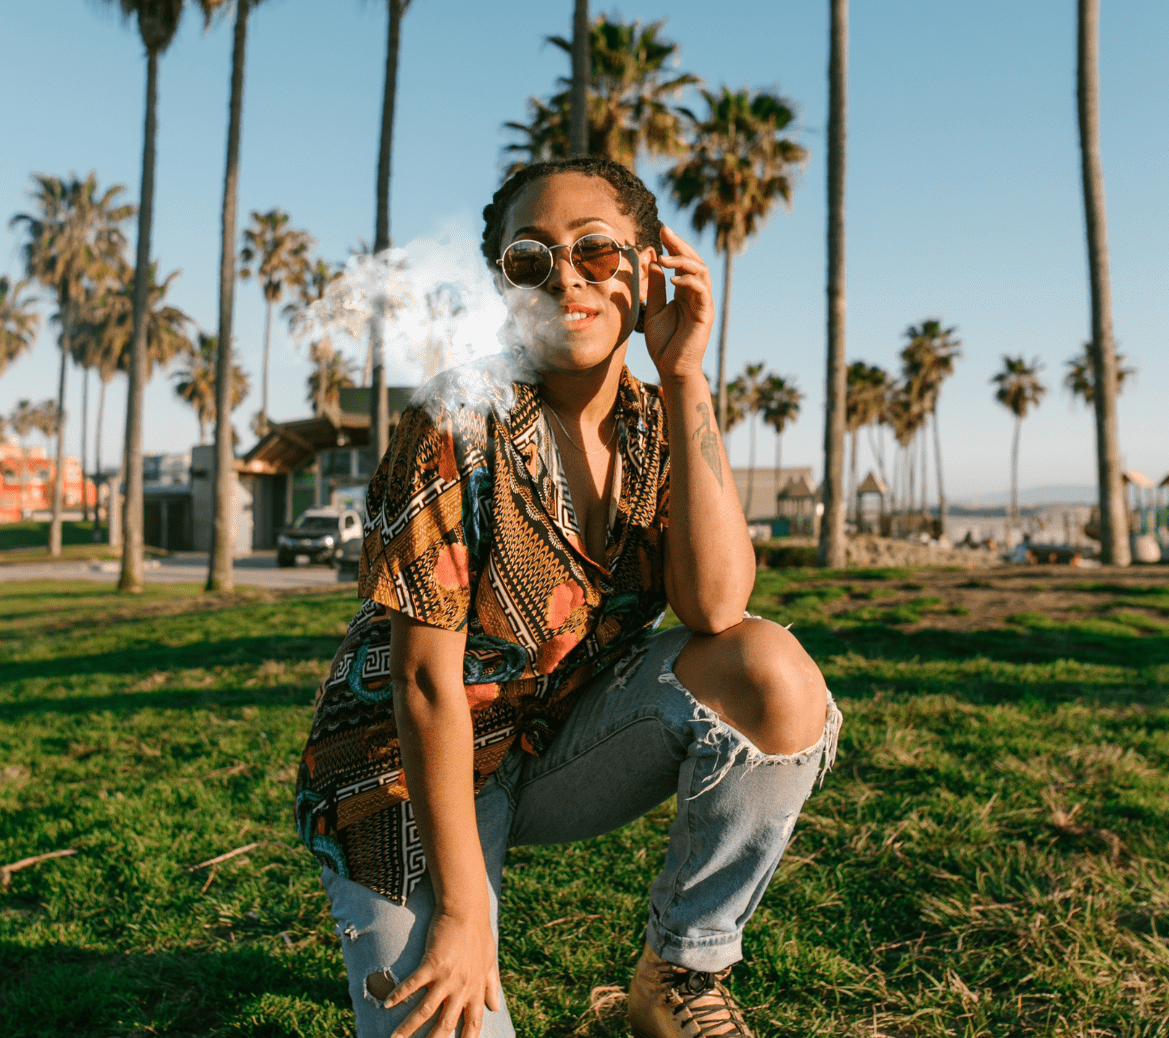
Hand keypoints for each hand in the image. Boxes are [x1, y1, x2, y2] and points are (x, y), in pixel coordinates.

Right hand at [387, 908, 500, 1037]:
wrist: (467, 910)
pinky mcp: (432, 964)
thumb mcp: (490, 962)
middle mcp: (461, 988)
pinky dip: (399, 995)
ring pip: (425, 1011)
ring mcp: (446, 978)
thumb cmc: (479, 934)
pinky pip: (413, 985)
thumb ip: (492, 986)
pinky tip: (387, 1004)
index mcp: (475, 989)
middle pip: (445, 1025)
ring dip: (408, 1028)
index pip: (473, 1023)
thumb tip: (497, 1007)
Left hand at [642, 225, 715, 383]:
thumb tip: (654, 263)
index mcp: (685, 293)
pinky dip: (688, 281)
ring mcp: (703, 304)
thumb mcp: (654, 309)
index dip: (674, 245)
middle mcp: (697, 295)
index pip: (683, 263)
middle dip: (680, 244)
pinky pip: (702, 290)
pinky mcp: (705, 315)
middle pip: (695, 261)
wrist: (671, 369)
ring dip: (683, 260)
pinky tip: (672, 279)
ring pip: (701, 272)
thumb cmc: (664, 343)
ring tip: (664, 257)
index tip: (661, 231)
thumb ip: (656, 287)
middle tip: (665, 231)